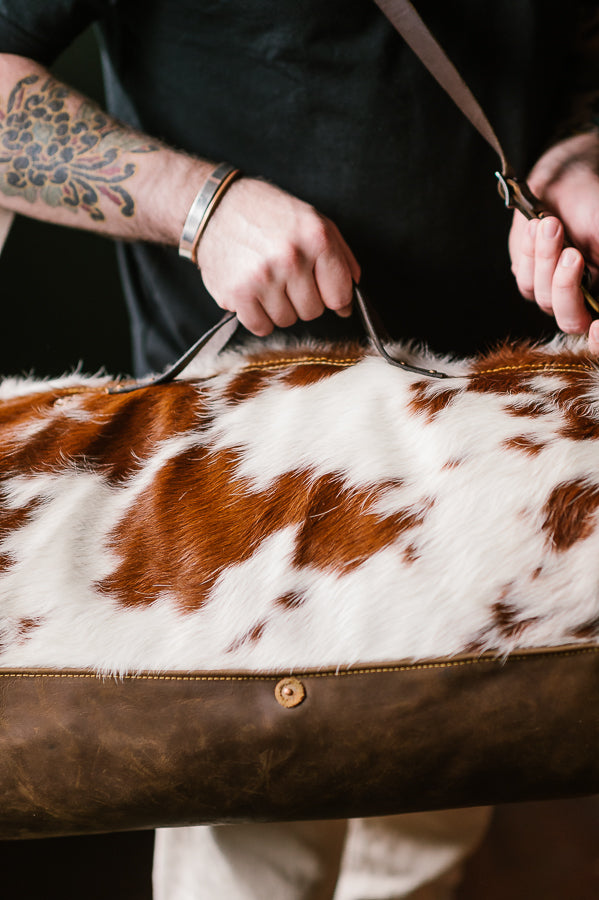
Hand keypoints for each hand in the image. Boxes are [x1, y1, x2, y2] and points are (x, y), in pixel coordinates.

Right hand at [196, 177, 360, 334]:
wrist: (216, 208)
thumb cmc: (269, 215)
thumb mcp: (314, 221)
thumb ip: (341, 258)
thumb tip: (351, 300)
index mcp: (316, 238)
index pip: (340, 295)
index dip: (333, 297)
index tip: (322, 291)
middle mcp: (291, 258)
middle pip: (313, 312)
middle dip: (303, 300)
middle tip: (286, 278)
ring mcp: (263, 277)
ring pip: (287, 321)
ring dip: (279, 307)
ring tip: (267, 281)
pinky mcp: (237, 293)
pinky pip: (261, 327)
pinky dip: (258, 316)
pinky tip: (253, 293)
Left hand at [508, 132, 598, 352]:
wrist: (569, 180)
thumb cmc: (595, 207)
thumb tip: (597, 292)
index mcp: (598, 296)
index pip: (598, 336)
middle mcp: (580, 300)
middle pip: (570, 320)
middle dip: (566, 286)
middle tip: (572, 254)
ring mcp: (551, 290)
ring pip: (542, 296)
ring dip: (545, 257)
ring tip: (551, 224)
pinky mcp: (527, 276)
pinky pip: (524, 277)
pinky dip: (529, 251)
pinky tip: (536, 225)